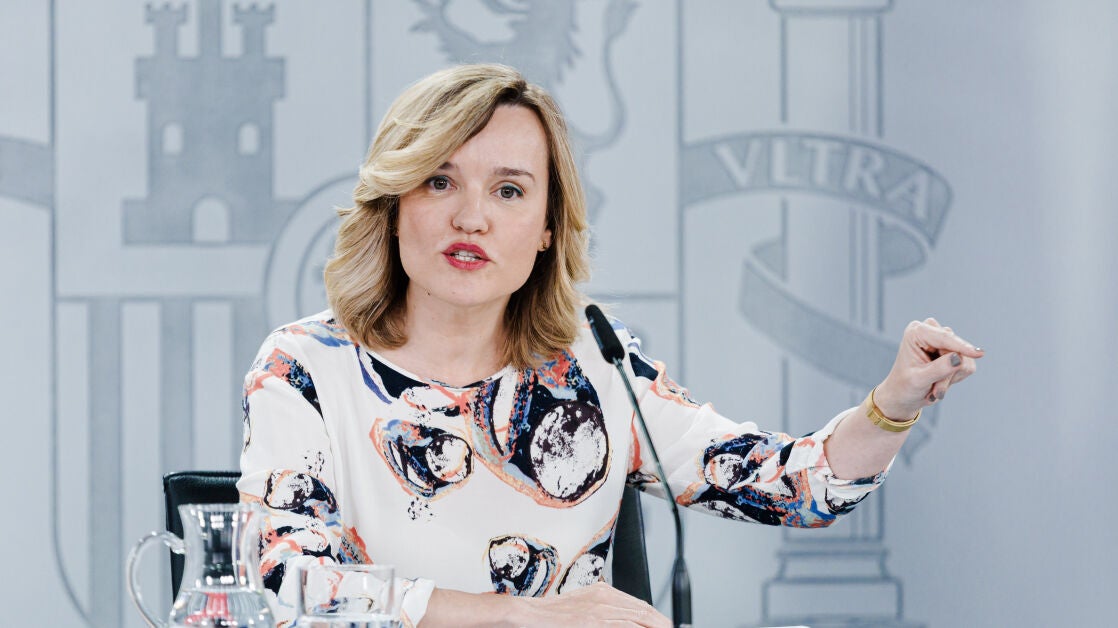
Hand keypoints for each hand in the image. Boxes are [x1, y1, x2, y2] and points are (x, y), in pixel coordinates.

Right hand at [514, 582, 670, 626]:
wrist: (528, 615)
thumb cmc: (550, 616)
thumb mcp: (582, 606)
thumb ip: (601, 610)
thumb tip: (621, 618)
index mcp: (603, 591)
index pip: (639, 604)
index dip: (655, 617)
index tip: (664, 624)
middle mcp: (605, 597)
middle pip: (644, 611)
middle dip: (661, 623)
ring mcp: (600, 610)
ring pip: (639, 619)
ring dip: (654, 627)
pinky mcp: (594, 622)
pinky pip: (624, 626)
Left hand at [874, 318, 983, 419]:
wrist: (904, 395)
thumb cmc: (905, 386)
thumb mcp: (919, 380)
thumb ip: (938, 369)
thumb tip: (959, 358)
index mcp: (917, 332)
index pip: (944, 337)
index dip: (961, 347)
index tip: (979, 354)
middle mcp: (931, 331)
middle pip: (956, 349)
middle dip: (948, 373)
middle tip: (934, 391)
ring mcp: (944, 341)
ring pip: (964, 358)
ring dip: (950, 378)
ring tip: (934, 388)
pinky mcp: (954, 351)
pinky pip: (967, 366)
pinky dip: (955, 379)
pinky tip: (940, 383)